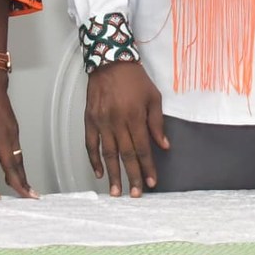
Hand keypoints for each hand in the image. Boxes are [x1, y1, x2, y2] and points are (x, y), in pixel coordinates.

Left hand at [0, 68, 35, 199]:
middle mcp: (2, 137)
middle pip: (12, 166)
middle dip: (20, 184)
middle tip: (28, 198)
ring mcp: (12, 133)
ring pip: (18, 159)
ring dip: (23, 176)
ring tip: (28, 191)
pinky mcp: (16, 130)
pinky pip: (19, 151)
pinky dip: (20, 164)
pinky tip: (19, 173)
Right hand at [84, 60, 166, 196]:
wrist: (110, 60)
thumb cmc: (135, 79)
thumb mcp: (153, 97)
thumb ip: (157, 123)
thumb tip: (164, 146)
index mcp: (135, 116)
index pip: (143, 148)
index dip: (147, 167)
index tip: (151, 183)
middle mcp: (117, 121)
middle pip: (126, 155)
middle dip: (132, 176)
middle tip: (135, 195)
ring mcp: (101, 121)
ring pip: (107, 153)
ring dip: (112, 174)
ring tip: (116, 191)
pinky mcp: (89, 119)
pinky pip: (90, 143)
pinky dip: (93, 159)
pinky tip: (98, 172)